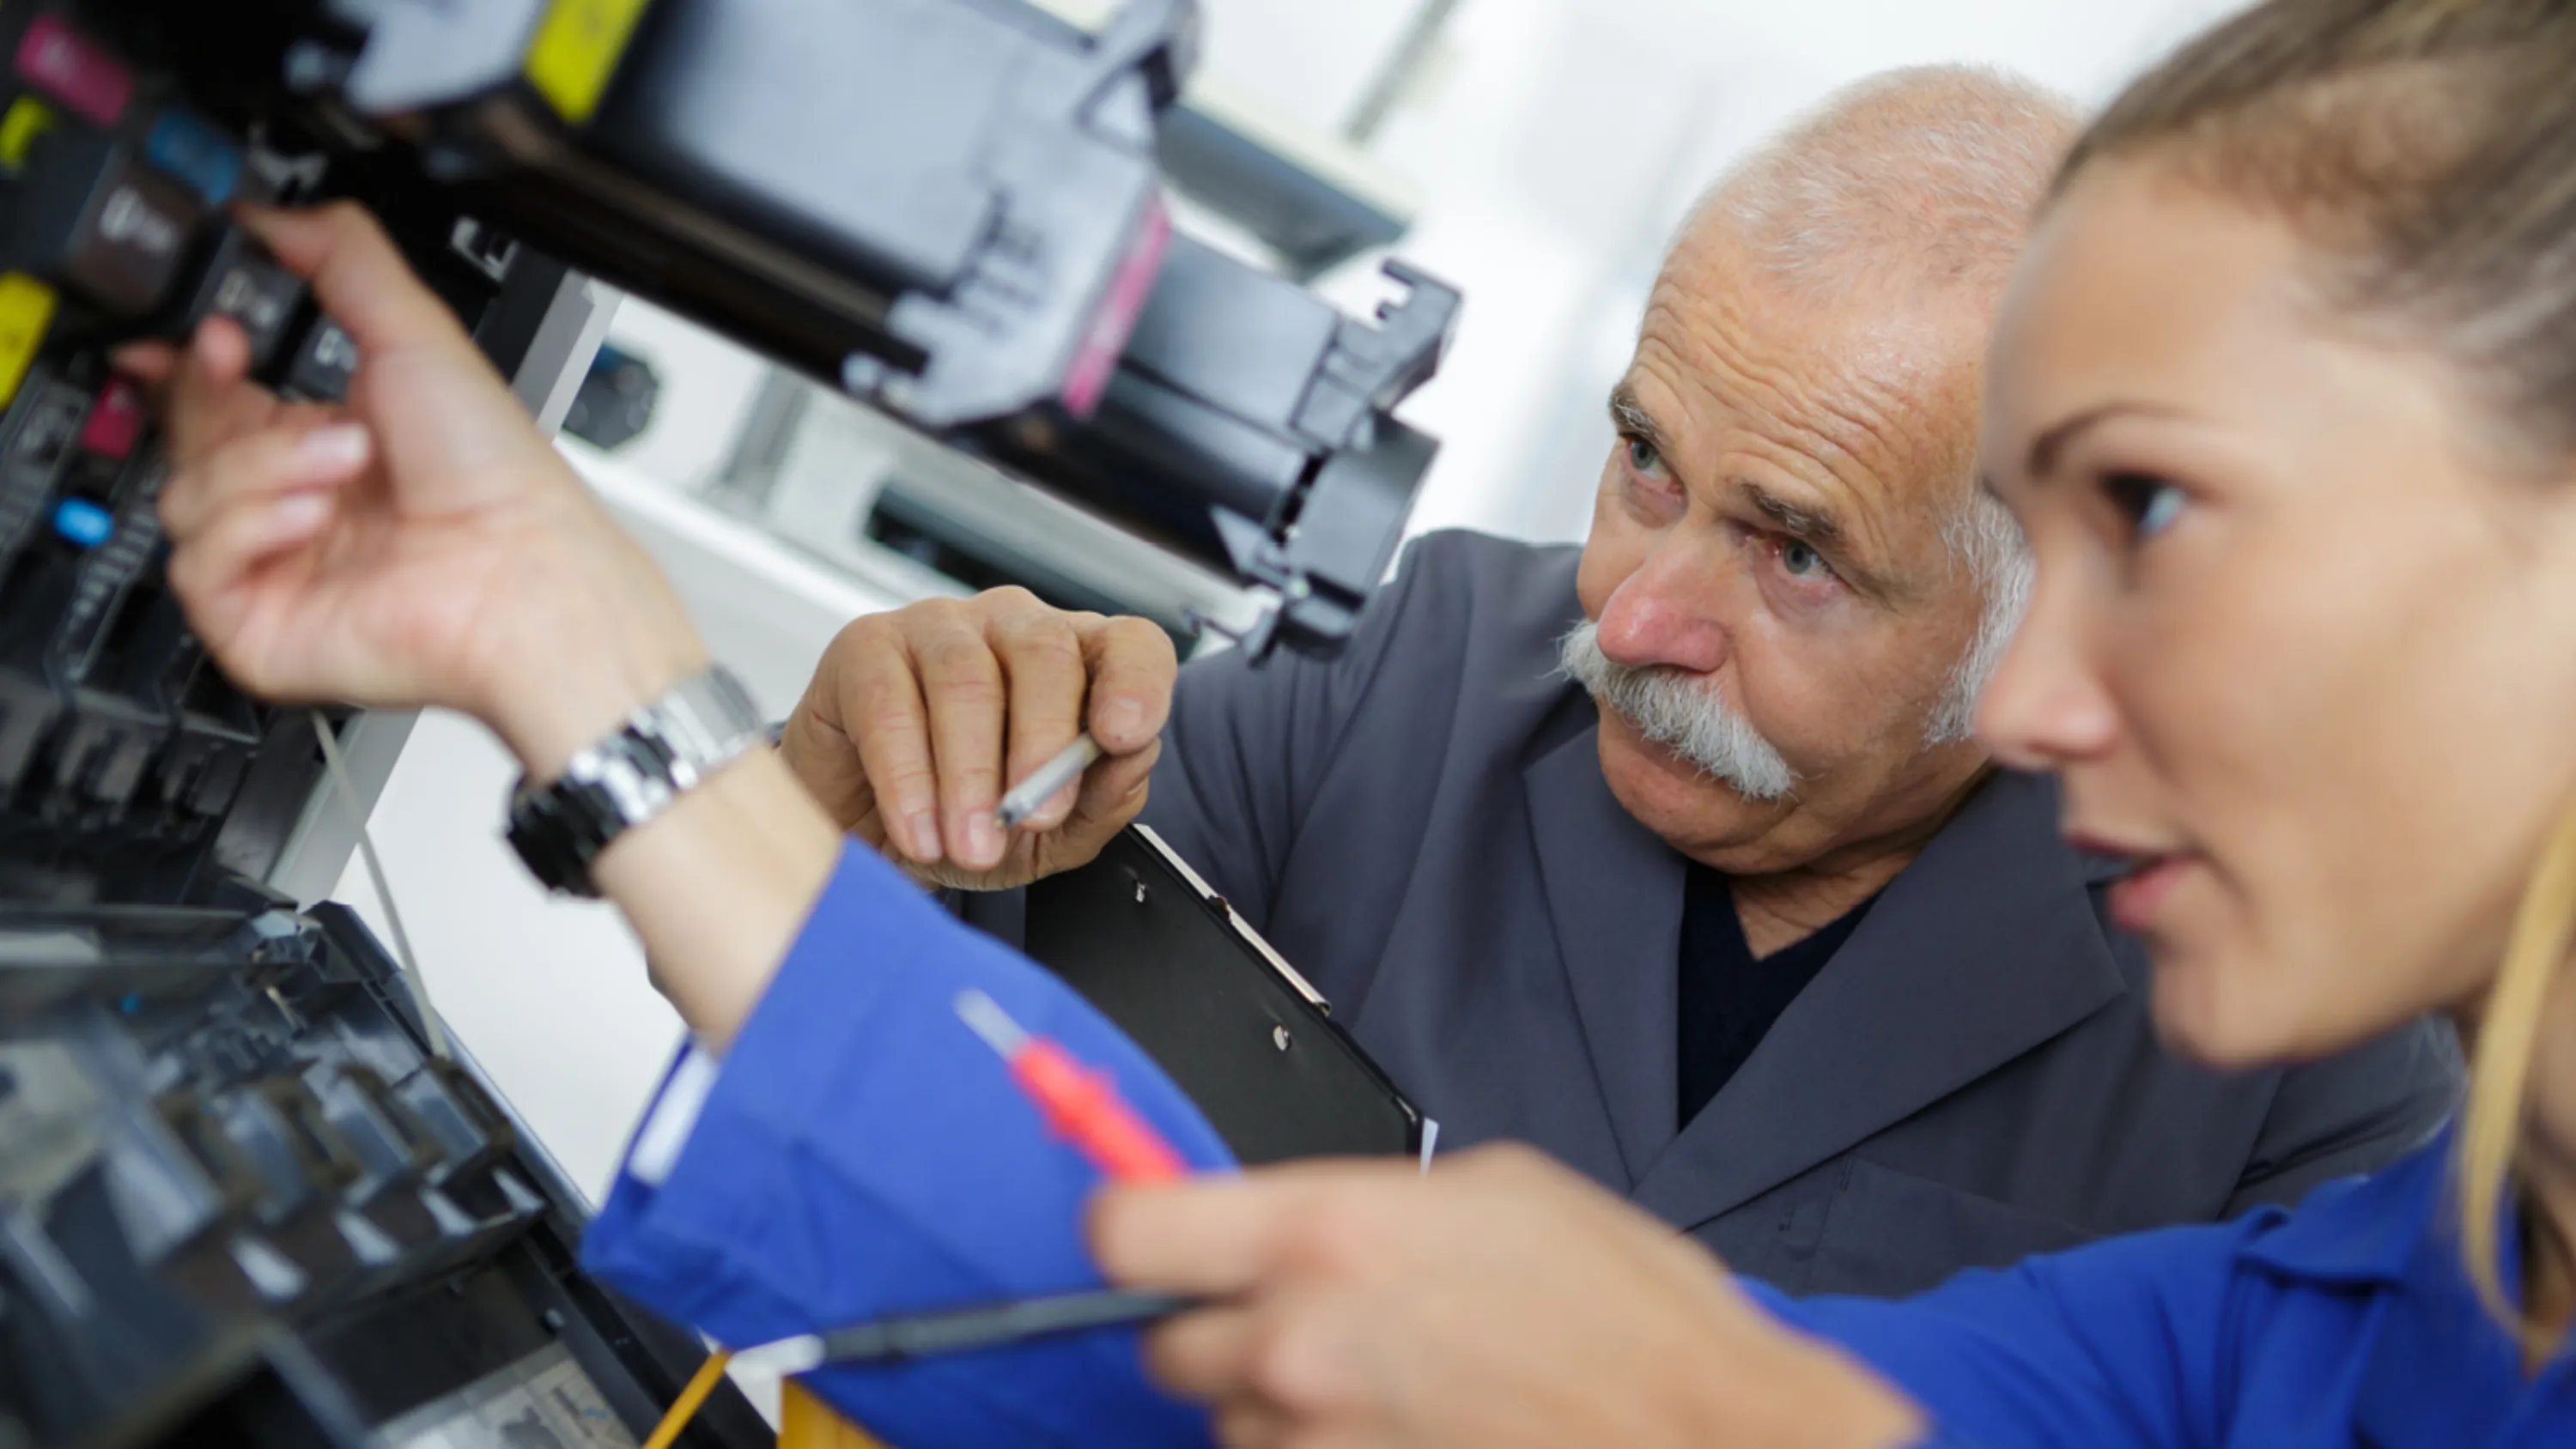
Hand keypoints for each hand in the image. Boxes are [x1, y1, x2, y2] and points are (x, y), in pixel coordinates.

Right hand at [141, 203, 704, 775]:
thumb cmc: (498, 478)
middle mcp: (294, 500)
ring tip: (343, 462)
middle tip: (245, 365)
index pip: (216, 391)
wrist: (522, 573)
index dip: (192, 357)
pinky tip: (314, 517)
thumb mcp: (417, 332)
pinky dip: (251, 527)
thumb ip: (341, 257)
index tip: (206, 329)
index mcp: (324, 437)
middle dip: (215, 395)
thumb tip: (272, 215)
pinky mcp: (254, 623)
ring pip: (183, 494)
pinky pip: (195, 563)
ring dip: (260, 465)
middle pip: (184, 437)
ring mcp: (273, 563)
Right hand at [782, 587, 1175, 887]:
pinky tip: (918, 831)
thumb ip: (1099, 801)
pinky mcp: (867, 645)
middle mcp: (1015, 627)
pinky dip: (906, 778)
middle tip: (1033, 818)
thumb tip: (1130, 761)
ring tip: (967, 846)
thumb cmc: (967, 820)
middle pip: (1046, 653)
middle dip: (1043, 744)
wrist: (868, 838)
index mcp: (1079, 662)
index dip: (1136, 682)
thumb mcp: (1049, 835)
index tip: (1125, 735)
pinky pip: (889, 703)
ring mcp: (940, 627)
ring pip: (966, 679)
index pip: (1130, 646)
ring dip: (969, 775)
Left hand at [1091, 1146, 1927, 1448]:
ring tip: (1401, 1390)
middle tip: (1315, 1324)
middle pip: (1167, 1344)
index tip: (1154, 1235)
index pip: (1124, 1231)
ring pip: (1233, 1429)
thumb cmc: (1631, 1319)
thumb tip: (1282, 1222)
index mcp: (1325, 1235)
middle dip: (1226, 1332)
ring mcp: (1316, 1448)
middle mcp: (1295, 1348)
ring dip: (1288, 1413)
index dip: (1136, 1229)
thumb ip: (1357, 1205)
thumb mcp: (1494, 1192)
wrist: (1716, 1443)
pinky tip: (1416, 1437)